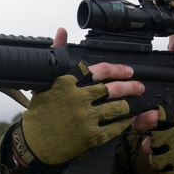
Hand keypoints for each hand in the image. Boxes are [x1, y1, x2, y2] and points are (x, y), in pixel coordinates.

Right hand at [20, 28, 142, 164]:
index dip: (118, 70)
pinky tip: (126, 120)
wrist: (34, 142)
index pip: (101, 70)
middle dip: (131, 87)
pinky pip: (114, 128)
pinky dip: (123, 123)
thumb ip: (57, 53)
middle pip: (114, 89)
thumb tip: (62, 31)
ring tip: (133, 103)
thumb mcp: (47, 80)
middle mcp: (79, 98)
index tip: (128, 71)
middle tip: (138, 87)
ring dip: (129, 105)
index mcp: (69, 82)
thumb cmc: (40, 111)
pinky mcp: (91, 136)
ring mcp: (86, 118)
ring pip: (118, 108)